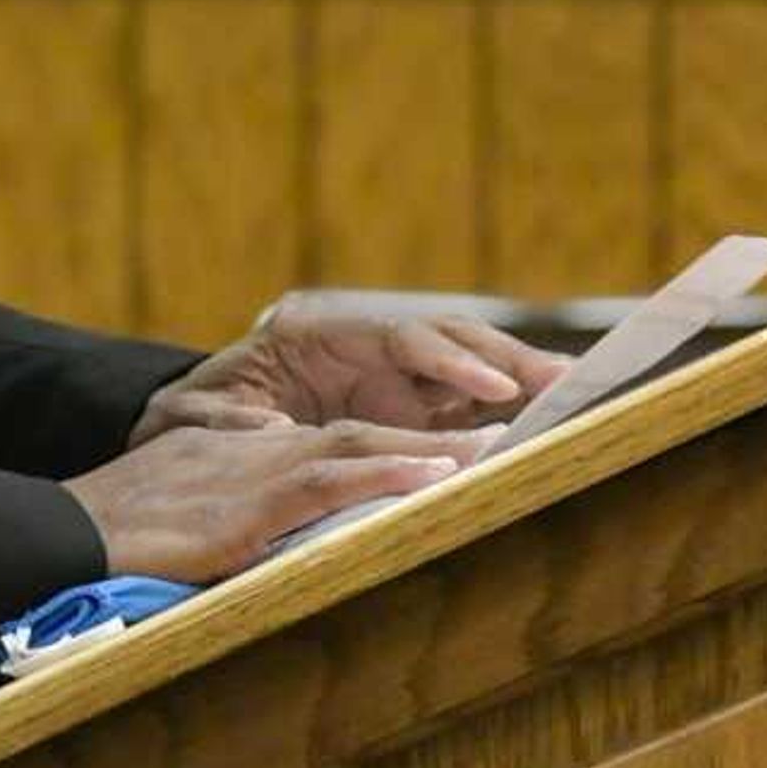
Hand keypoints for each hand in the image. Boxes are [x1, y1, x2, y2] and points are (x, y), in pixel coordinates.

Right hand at [63, 417, 490, 582]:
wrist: (71, 530)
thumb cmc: (121, 535)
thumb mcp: (191, 520)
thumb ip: (242, 525)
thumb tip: (278, 552)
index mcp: (252, 461)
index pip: (338, 442)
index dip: (398, 445)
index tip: (455, 451)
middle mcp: (263, 455)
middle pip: (363, 432)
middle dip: (433, 436)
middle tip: (504, 433)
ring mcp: (259, 474)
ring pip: (360, 446)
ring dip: (430, 448)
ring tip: (493, 449)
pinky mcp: (251, 503)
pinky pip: (331, 480)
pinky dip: (387, 473)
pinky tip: (434, 476)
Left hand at [141, 303, 565, 442]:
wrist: (186, 426)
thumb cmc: (187, 418)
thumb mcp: (190, 418)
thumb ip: (221, 422)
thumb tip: (257, 430)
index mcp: (315, 336)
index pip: (398, 338)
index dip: (447, 359)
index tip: (490, 384)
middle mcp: (363, 347)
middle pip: (448, 343)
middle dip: (506, 359)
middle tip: (566, 382)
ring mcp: (388, 376)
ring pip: (466, 370)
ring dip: (520, 382)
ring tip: (579, 399)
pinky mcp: (403, 408)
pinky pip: (462, 407)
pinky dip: (503, 413)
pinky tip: (550, 426)